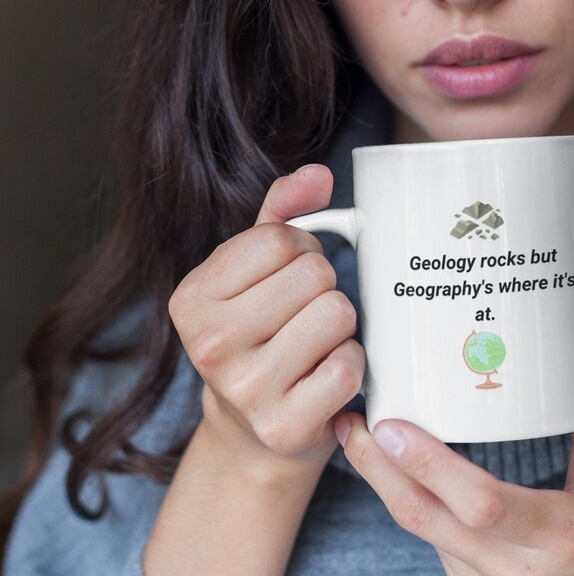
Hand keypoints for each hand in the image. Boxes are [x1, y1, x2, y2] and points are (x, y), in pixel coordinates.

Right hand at [169, 164, 364, 472]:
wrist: (252, 431)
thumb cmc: (258, 334)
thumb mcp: (253, 270)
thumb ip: (282, 212)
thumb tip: (318, 174)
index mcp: (191, 297)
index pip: (280, 239)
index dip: (302, 250)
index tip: (289, 278)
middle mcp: (209, 344)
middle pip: (314, 274)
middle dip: (323, 288)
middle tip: (304, 315)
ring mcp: (245, 390)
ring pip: (337, 314)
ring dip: (340, 325)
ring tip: (315, 343)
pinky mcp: (284, 425)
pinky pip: (348, 366)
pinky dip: (350, 365)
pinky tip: (325, 375)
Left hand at [335, 328, 573, 574]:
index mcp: (561, 534)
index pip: (481, 503)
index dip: (429, 465)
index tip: (389, 426)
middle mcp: (517, 568)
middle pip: (425, 518)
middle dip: (377, 468)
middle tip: (350, 420)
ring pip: (420, 531)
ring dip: (383, 483)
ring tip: (357, 433)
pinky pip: (431, 543)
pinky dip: (406, 503)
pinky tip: (389, 469)